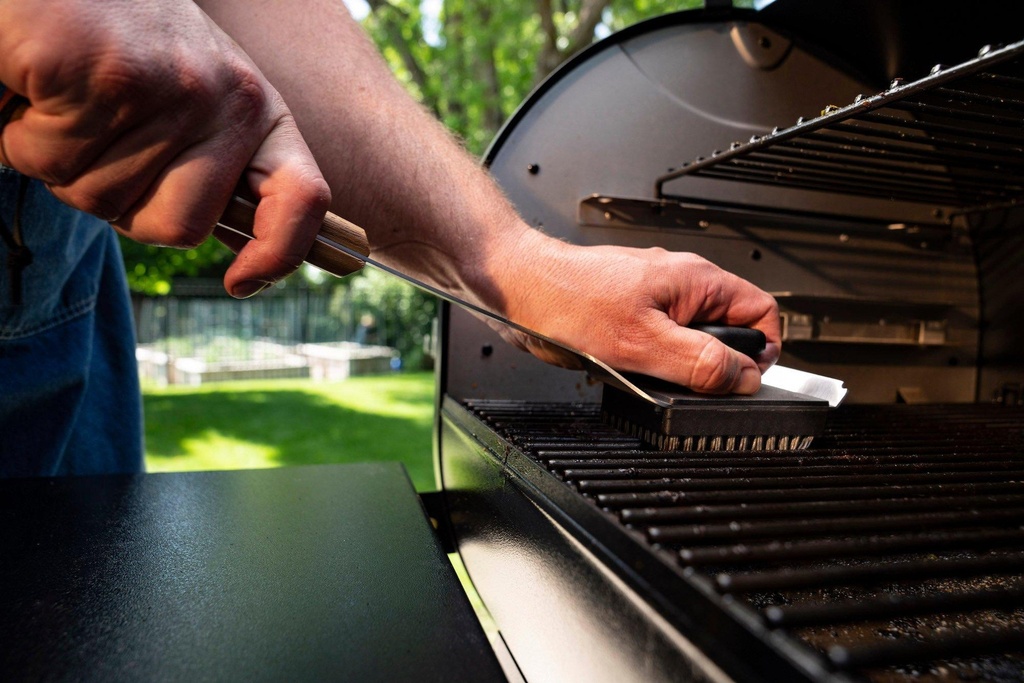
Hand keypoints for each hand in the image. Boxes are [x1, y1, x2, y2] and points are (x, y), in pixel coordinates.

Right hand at [0, 0, 329, 297]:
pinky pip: (51, 156)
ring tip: (64, 98)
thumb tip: (247, 263)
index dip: (279, 254)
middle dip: (118, 202)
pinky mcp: (107, 72)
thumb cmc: (118, 41)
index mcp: (256, 112)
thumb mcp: (190, 102)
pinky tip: (36, 85)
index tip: (242, 281)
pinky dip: (19, 133)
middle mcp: (228, 99)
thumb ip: (211, 167)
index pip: (302, 198)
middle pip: (178, 228)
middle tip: (95, 140)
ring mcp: (173, 86)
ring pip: (99, 197)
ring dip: (58, 161)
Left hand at [493, 230, 780, 393]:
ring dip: (677, 365)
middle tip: (687, 380)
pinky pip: (659, 343)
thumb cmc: (567, 300)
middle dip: (714, 362)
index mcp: (696, 280)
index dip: (762, 350)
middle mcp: (679, 284)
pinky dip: (650, 361)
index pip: (761, 312)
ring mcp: (654, 298)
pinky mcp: (629, 313)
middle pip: (727, 330)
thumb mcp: (643, 342)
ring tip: (647, 371)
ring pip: (690, 340)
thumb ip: (700, 361)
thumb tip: (743, 377)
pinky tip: (625, 366)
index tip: (744, 379)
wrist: (516, 289)